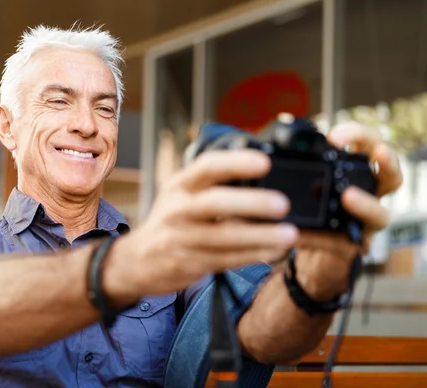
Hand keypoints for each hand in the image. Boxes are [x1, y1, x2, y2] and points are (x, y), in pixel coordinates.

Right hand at [104, 149, 299, 300]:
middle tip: (282, 204)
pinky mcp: (189, 263)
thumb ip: (212, 184)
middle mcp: (177, 209)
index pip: (206, 166)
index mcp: (180, 185)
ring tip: (289, 234)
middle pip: (214, 202)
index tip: (265, 162)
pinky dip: (253, 255)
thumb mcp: (181, 194)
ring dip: (260, 236)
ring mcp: (181, 238)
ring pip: (224, 236)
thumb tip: (261, 172)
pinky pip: (227, 259)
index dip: (236, 162)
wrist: (136, 260)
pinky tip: (274, 251)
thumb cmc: (171, 222)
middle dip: (251, 202)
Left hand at [294, 121, 402, 300]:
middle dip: (386, 159)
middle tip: (375, 152)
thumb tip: (256, 156)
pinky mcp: (352, 248)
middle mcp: (369, 197)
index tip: (333, 136)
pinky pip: (345, 243)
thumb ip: (288, 172)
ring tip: (348, 196)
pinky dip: (322, 238)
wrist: (310, 254)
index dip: (358, 135)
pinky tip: (302, 234)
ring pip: (382, 214)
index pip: (368, 145)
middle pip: (392, 174)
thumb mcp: (298, 187)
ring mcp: (365, 225)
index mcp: (356, 174)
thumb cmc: (309, 212)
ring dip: (366, 203)